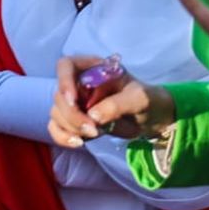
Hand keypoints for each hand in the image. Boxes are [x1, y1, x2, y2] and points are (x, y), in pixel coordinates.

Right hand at [48, 55, 175, 147]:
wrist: (151, 118)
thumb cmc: (146, 99)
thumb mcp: (138, 98)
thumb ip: (117, 104)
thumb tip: (92, 117)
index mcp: (92, 68)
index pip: (66, 66)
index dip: (64, 81)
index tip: (73, 100)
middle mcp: (79, 83)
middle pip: (59, 96)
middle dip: (73, 115)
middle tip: (93, 129)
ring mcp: (76, 103)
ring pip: (57, 114)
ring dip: (71, 127)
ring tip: (95, 134)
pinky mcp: (76, 122)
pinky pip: (57, 128)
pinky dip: (64, 137)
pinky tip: (79, 143)